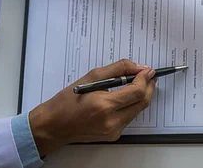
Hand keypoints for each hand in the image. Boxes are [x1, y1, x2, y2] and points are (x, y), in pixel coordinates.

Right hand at [29, 59, 155, 155]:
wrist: (53, 126)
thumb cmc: (67, 101)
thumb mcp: (91, 77)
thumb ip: (117, 70)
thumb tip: (139, 68)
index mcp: (104, 106)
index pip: (136, 92)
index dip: (145, 79)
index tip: (148, 70)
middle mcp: (111, 121)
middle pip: (142, 102)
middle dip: (148, 86)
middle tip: (148, 75)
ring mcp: (114, 131)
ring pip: (138, 110)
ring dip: (141, 95)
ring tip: (139, 83)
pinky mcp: (114, 135)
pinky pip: (130, 117)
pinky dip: (132, 105)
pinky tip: (127, 96)